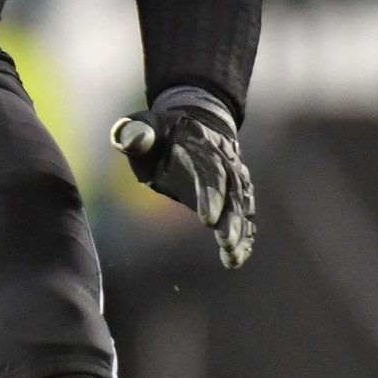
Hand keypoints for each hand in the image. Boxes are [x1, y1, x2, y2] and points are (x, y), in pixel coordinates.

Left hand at [111, 90, 255, 268]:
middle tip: (225, 242)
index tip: (207, 220)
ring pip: (242, 203)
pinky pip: (245, 213)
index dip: (210, 194)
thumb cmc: (163, 133)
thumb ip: (137, 133)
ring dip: (240, 230)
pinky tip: (238, 256)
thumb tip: (131, 138)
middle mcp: (224, 158)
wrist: (197, 121)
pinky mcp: (238, 192)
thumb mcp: (146, 127)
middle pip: (232, 190)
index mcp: (200, 141)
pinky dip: (245, 234)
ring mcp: (235, 175)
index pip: (210, 168)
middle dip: (230, 218)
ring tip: (232, 255)